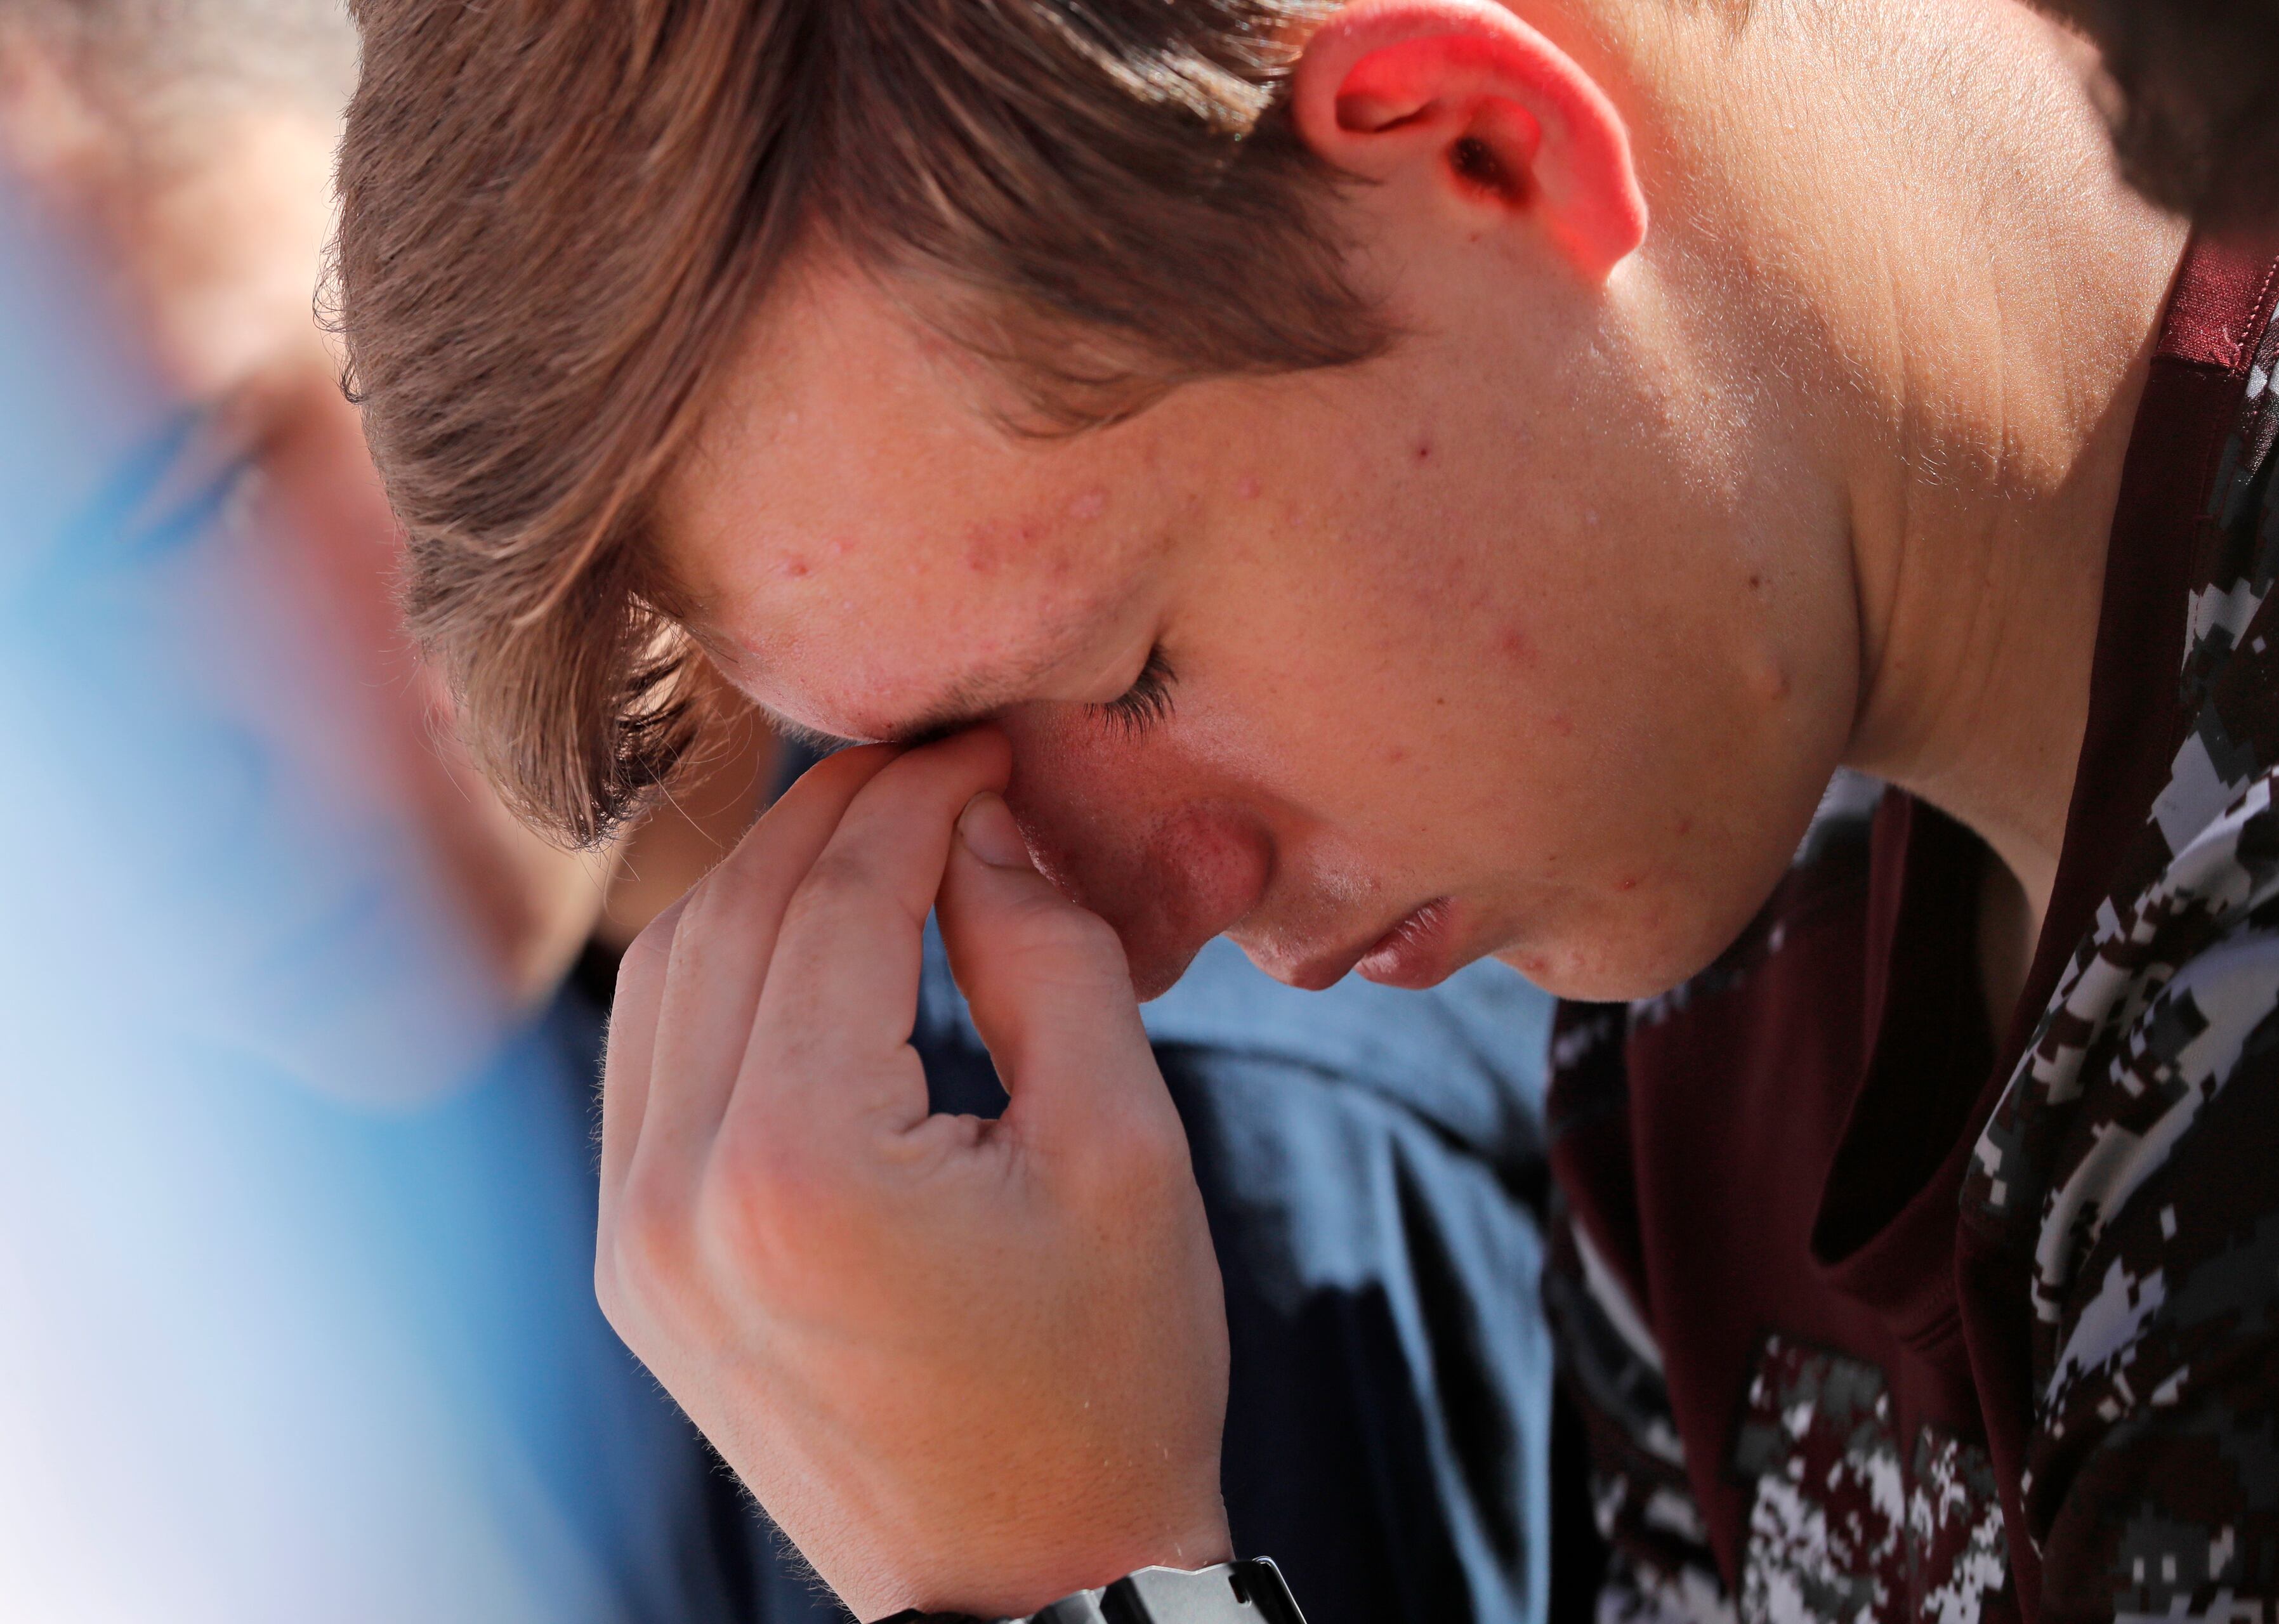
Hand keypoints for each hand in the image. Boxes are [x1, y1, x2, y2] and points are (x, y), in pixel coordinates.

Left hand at [594, 731, 1232, 1619]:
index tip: (986, 745)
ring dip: (763, 883)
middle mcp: (678, 1197)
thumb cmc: (1109, 1382)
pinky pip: (649, 1067)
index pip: (839, 900)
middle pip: (735, 915)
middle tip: (934, 765)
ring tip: (873, 837)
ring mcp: (636, 1241)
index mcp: (800, 1166)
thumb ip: (1049, 960)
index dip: (920, 795)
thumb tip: (981, 831)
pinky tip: (803, 945)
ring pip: (666, 976)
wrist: (1031, 1584)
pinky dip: (719, 976)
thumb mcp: (1125, 1152)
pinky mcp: (636, 1271)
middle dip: (836, 815)